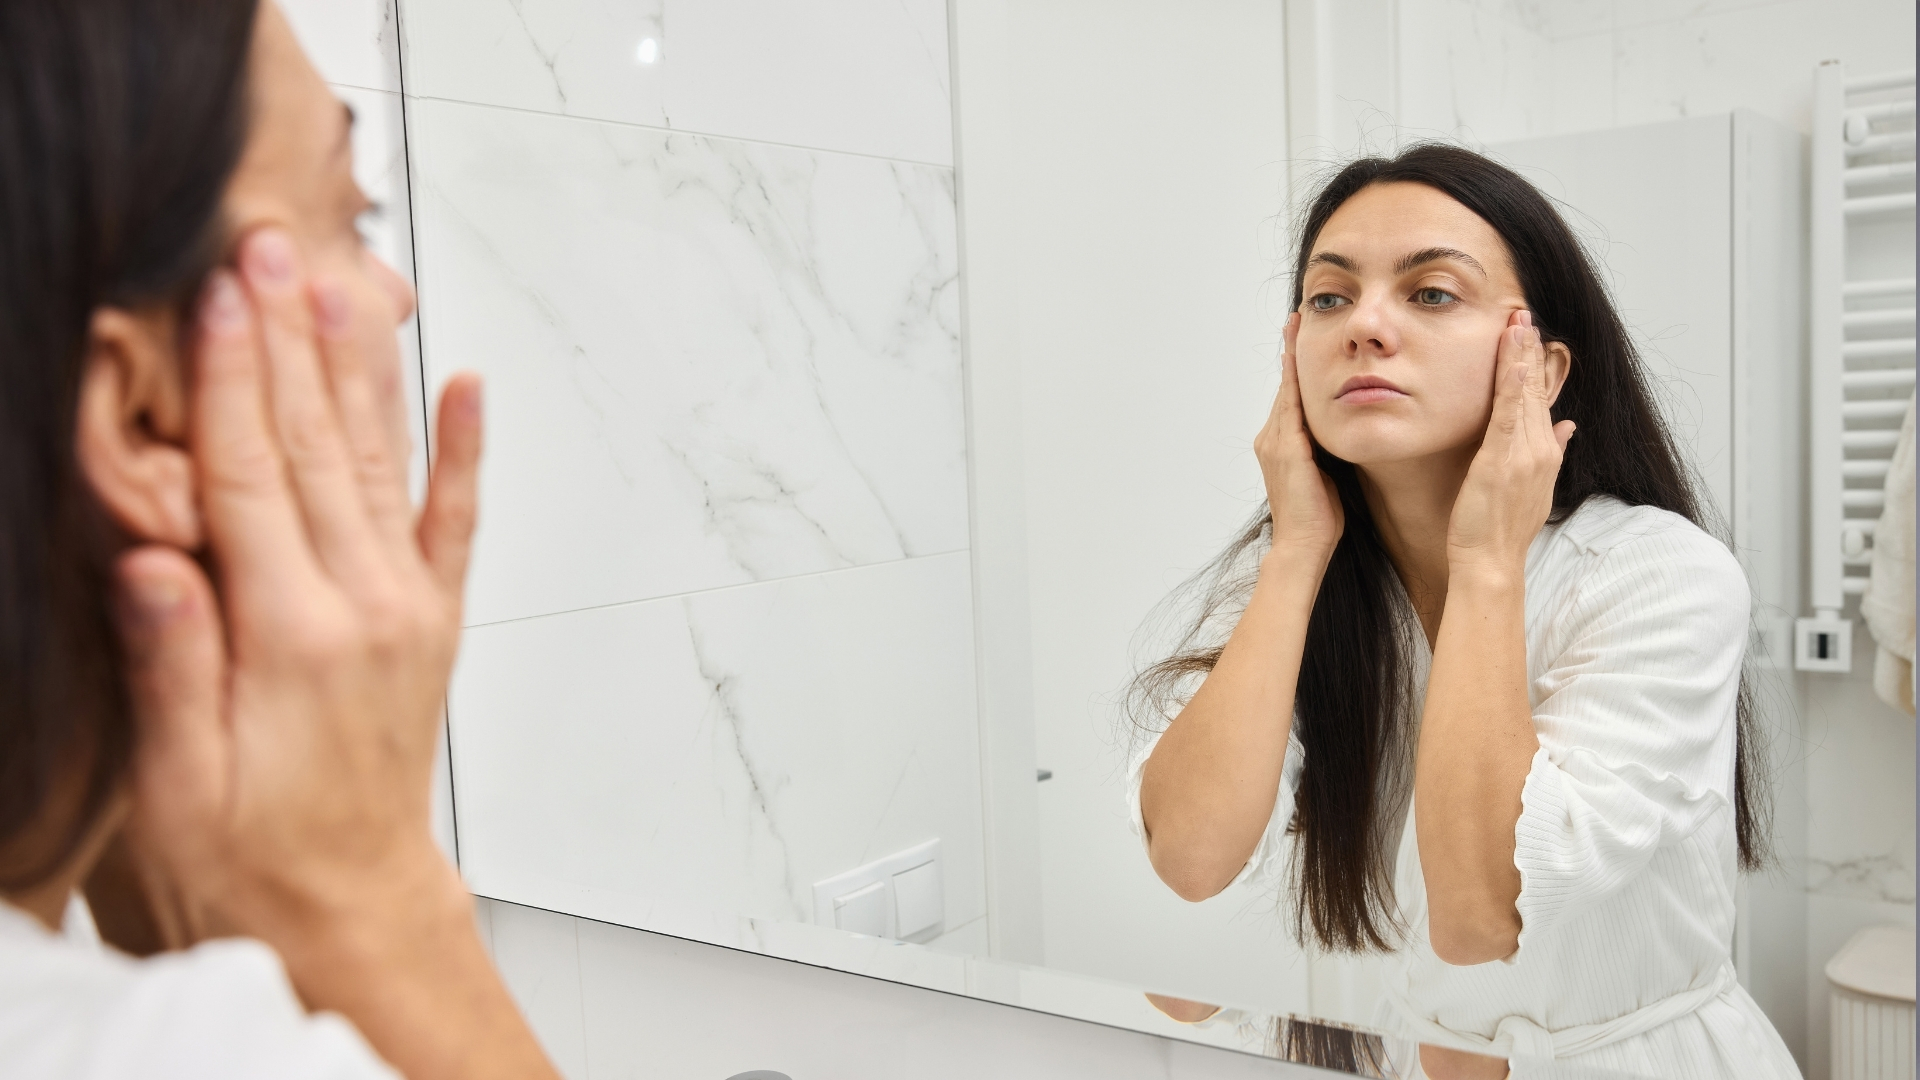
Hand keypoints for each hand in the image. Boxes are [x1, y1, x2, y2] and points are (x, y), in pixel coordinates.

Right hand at [110, 226, 481, 942]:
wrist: (349, 900)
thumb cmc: (252, 850)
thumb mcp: (178, 778)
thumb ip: (174, 662)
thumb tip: (157, 558)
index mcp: (293, 637)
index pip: (250, 481)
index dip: (229, 382)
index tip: (218, 298)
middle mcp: (367, 607)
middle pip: (314, 448)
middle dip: (288, 340)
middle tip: (269, 248)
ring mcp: (409, 607)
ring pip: (376, 463)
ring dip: (355, 368)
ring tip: (337, 282)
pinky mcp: (432, 618)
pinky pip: (451, 520)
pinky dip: (460, 451)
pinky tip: (466, 385)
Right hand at [1255, 312, 1343, 559]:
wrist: (1303, 545)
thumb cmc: (1319, 518)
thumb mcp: (1325, 475)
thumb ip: (1326, 451)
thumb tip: (1345, 432)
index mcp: (1279, 445)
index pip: (1289, 398)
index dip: (1294, 369)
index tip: (1299, 341)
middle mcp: (1270, 439)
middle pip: (1284, 387)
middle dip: (1290, 353)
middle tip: (1296, 320)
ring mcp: (1275, 442)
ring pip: (1286, 390)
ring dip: (1291, 357)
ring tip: (1295, 327)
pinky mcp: (1286, 448)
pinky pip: (1291, 404)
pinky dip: (1294, 379)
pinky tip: (1300, 358)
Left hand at [1446, 310, 1574, 575]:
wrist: (1492, 561)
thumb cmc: (1502, 529)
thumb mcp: (1533, 487)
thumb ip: (1551, 452)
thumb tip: (1568, 426)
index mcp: (1544, 453)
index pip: (1541, 399)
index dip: (1535, 365)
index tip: (1530, 334)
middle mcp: (1539, 450)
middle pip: (1535, 390)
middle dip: (1529, 350)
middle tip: (1522, 313)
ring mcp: (1523, 454)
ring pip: (1524, 396)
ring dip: (1520, 357)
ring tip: (1517, 322)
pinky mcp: (1501, 461)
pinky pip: (1508, 417)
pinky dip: (1513, 387)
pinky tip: (1513, 361)